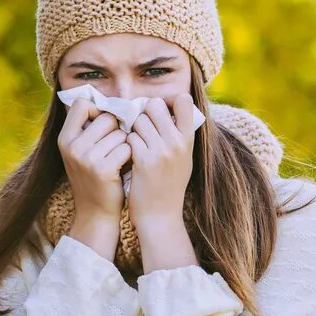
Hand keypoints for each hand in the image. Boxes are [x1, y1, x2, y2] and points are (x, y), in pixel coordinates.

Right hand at [57, 97, 130, 259]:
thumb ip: (89, 128)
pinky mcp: (102, 169)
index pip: (82, 103)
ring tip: (119, 160)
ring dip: (126, 144)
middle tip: (116, 147)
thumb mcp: (81, 152)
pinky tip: (125, 167)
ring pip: (120, 132)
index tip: (106, 124)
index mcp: (64, 138)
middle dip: (118, 129)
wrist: (95, 214)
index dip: (99, 109)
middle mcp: (71, 146)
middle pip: (107, 116)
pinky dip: (131, 156)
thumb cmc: (95, 178)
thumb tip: (111, 100)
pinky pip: (127, 147)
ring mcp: (86, 157)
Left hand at [125, 94, 195, 227]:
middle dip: (145, 113)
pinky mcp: (143, 161)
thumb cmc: (169, 185)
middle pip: (154, 104)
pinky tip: (130, 156)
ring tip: (137, 144)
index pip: (184, 100)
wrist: (160, 216)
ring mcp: (160, 151)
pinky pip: (129, 137)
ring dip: (133, 129)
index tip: (161, 111)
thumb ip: (179, 134)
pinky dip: (126, 144)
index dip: (168, 100)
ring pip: (138, 120)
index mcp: (189, 139)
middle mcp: (177, 142)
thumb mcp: (184, 158)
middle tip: (143, 127)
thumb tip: (169, 107)